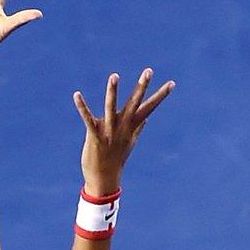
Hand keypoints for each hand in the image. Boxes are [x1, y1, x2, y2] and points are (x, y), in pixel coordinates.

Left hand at [73, 69, 174, 194]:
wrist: (104, 178)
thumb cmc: (116, 159)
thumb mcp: (129, 142)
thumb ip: (138, 128)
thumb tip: (147, 117)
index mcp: (132, 127)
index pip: (149, 108)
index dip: (160, 96)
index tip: (172, 83)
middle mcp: (122, 127)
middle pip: (134, 103)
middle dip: (141, 87)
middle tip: (148, 71)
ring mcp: (109, 131)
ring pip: (112, 107)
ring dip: (113, 91)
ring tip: (115, 75)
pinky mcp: (94, 136)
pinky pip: (88, 118)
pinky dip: (82, 106)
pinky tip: (77, 94)